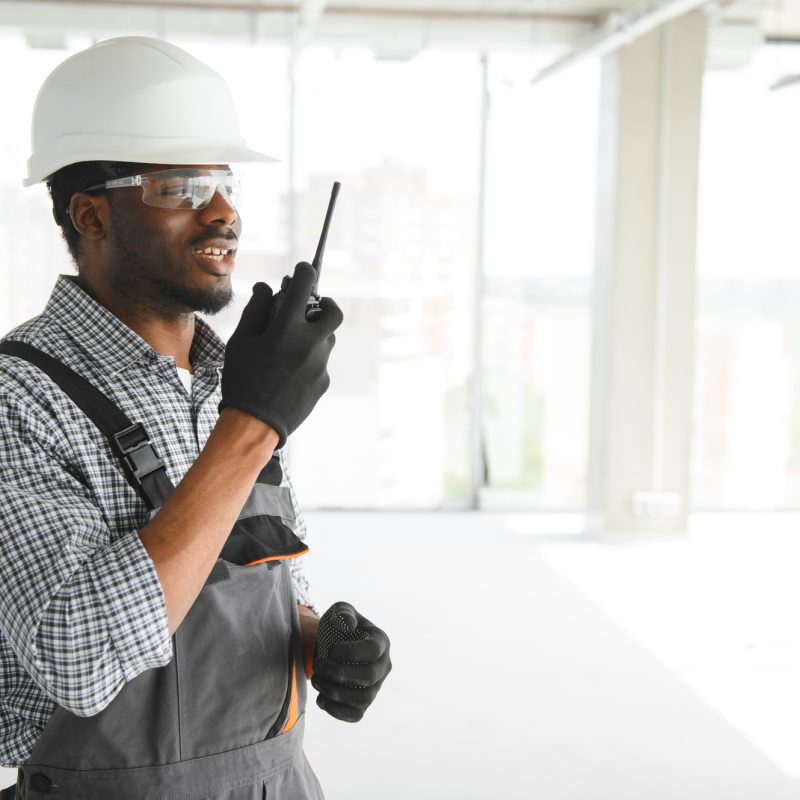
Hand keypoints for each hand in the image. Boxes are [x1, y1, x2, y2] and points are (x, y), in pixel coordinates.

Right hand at [219, 262, 342, 447]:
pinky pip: (321, 361)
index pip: (305, 285)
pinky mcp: (324, 381)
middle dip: (325, 304)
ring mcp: (321, 364)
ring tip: (291, 345)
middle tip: (312, 308)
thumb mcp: (240, 341)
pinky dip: (309, 359)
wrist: (255, 424)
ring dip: (315, 334)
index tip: (302, 270)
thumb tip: (267, 288)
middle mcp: (310, 343)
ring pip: (328, 338)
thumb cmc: (242, 379)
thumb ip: (256, 310)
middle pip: (334, 311)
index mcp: (287, 328)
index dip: (304, 272)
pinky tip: (289, 372)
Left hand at [312, 602, 391, 722]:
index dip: (350, 652)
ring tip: (317, 680)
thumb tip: (349, 625)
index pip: (373, 651)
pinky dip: (336, 710)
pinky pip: (355, 715)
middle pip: (369, 677)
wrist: (331, 647)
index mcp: (381, 641)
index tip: (330, 650)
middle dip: (338, 673)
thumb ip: (343, 613)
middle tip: (318, 665)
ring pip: (362, 699)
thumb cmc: (337, 628)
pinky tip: (321, 698)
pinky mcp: (364, 704)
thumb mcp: (339, 612)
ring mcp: (376, 687)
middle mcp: (384, 666)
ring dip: (334, 691)